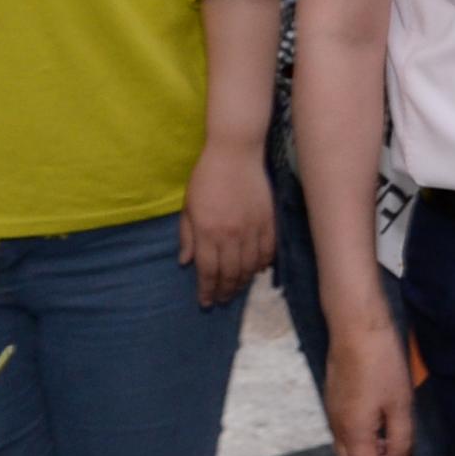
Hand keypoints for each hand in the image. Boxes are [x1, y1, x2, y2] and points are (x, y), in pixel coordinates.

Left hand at [180, 149, 277, 305]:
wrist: (235, 153)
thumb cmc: (206, 178)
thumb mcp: (189, 206)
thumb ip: (187, 236)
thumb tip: (185, 262)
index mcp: (207, 232)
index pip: (207, 271)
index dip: (206, 290)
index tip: (205, 302)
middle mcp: (230, 235)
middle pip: (229, 273)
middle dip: (224, 291)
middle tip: (221, 300)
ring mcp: (252, 230)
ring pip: (249, 267)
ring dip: (243, 282)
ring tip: (237, 289)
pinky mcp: (269, 222)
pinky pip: (267, 252)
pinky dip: (262, 265)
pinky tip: (256, 271)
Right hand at [322, 306, 417, 455]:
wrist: (356, 326)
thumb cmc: (382, 363)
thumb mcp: (400, 406)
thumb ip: (399, 442)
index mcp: (354, 433)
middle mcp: (338, 427)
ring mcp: (334, 412)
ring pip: (348, 450)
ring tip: (397, 452)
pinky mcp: (335, 399)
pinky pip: (346, 433)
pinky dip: (364, 442)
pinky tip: (383, 430)